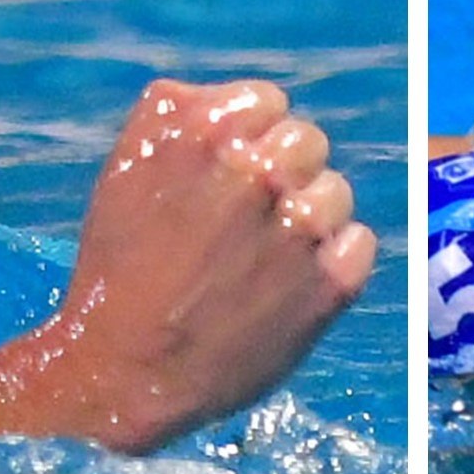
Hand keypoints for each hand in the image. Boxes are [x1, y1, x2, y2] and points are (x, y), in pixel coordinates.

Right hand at [44, 78, 374, 451]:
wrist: (121, 374)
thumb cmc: (115, 273)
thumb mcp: (125, 172)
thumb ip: (178, 119)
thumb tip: (227, 99)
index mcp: (203, 133)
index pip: (268, 101)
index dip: (251, 137)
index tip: (230, 174)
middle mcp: (257, 171)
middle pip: (307, 142)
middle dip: (283, 174)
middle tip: (248, 222)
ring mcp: (300, 226)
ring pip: (335, 192)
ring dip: (308, 218)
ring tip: (264, 260)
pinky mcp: (332, 282)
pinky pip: (358, 242)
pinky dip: (333, 261)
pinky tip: (290, 285)